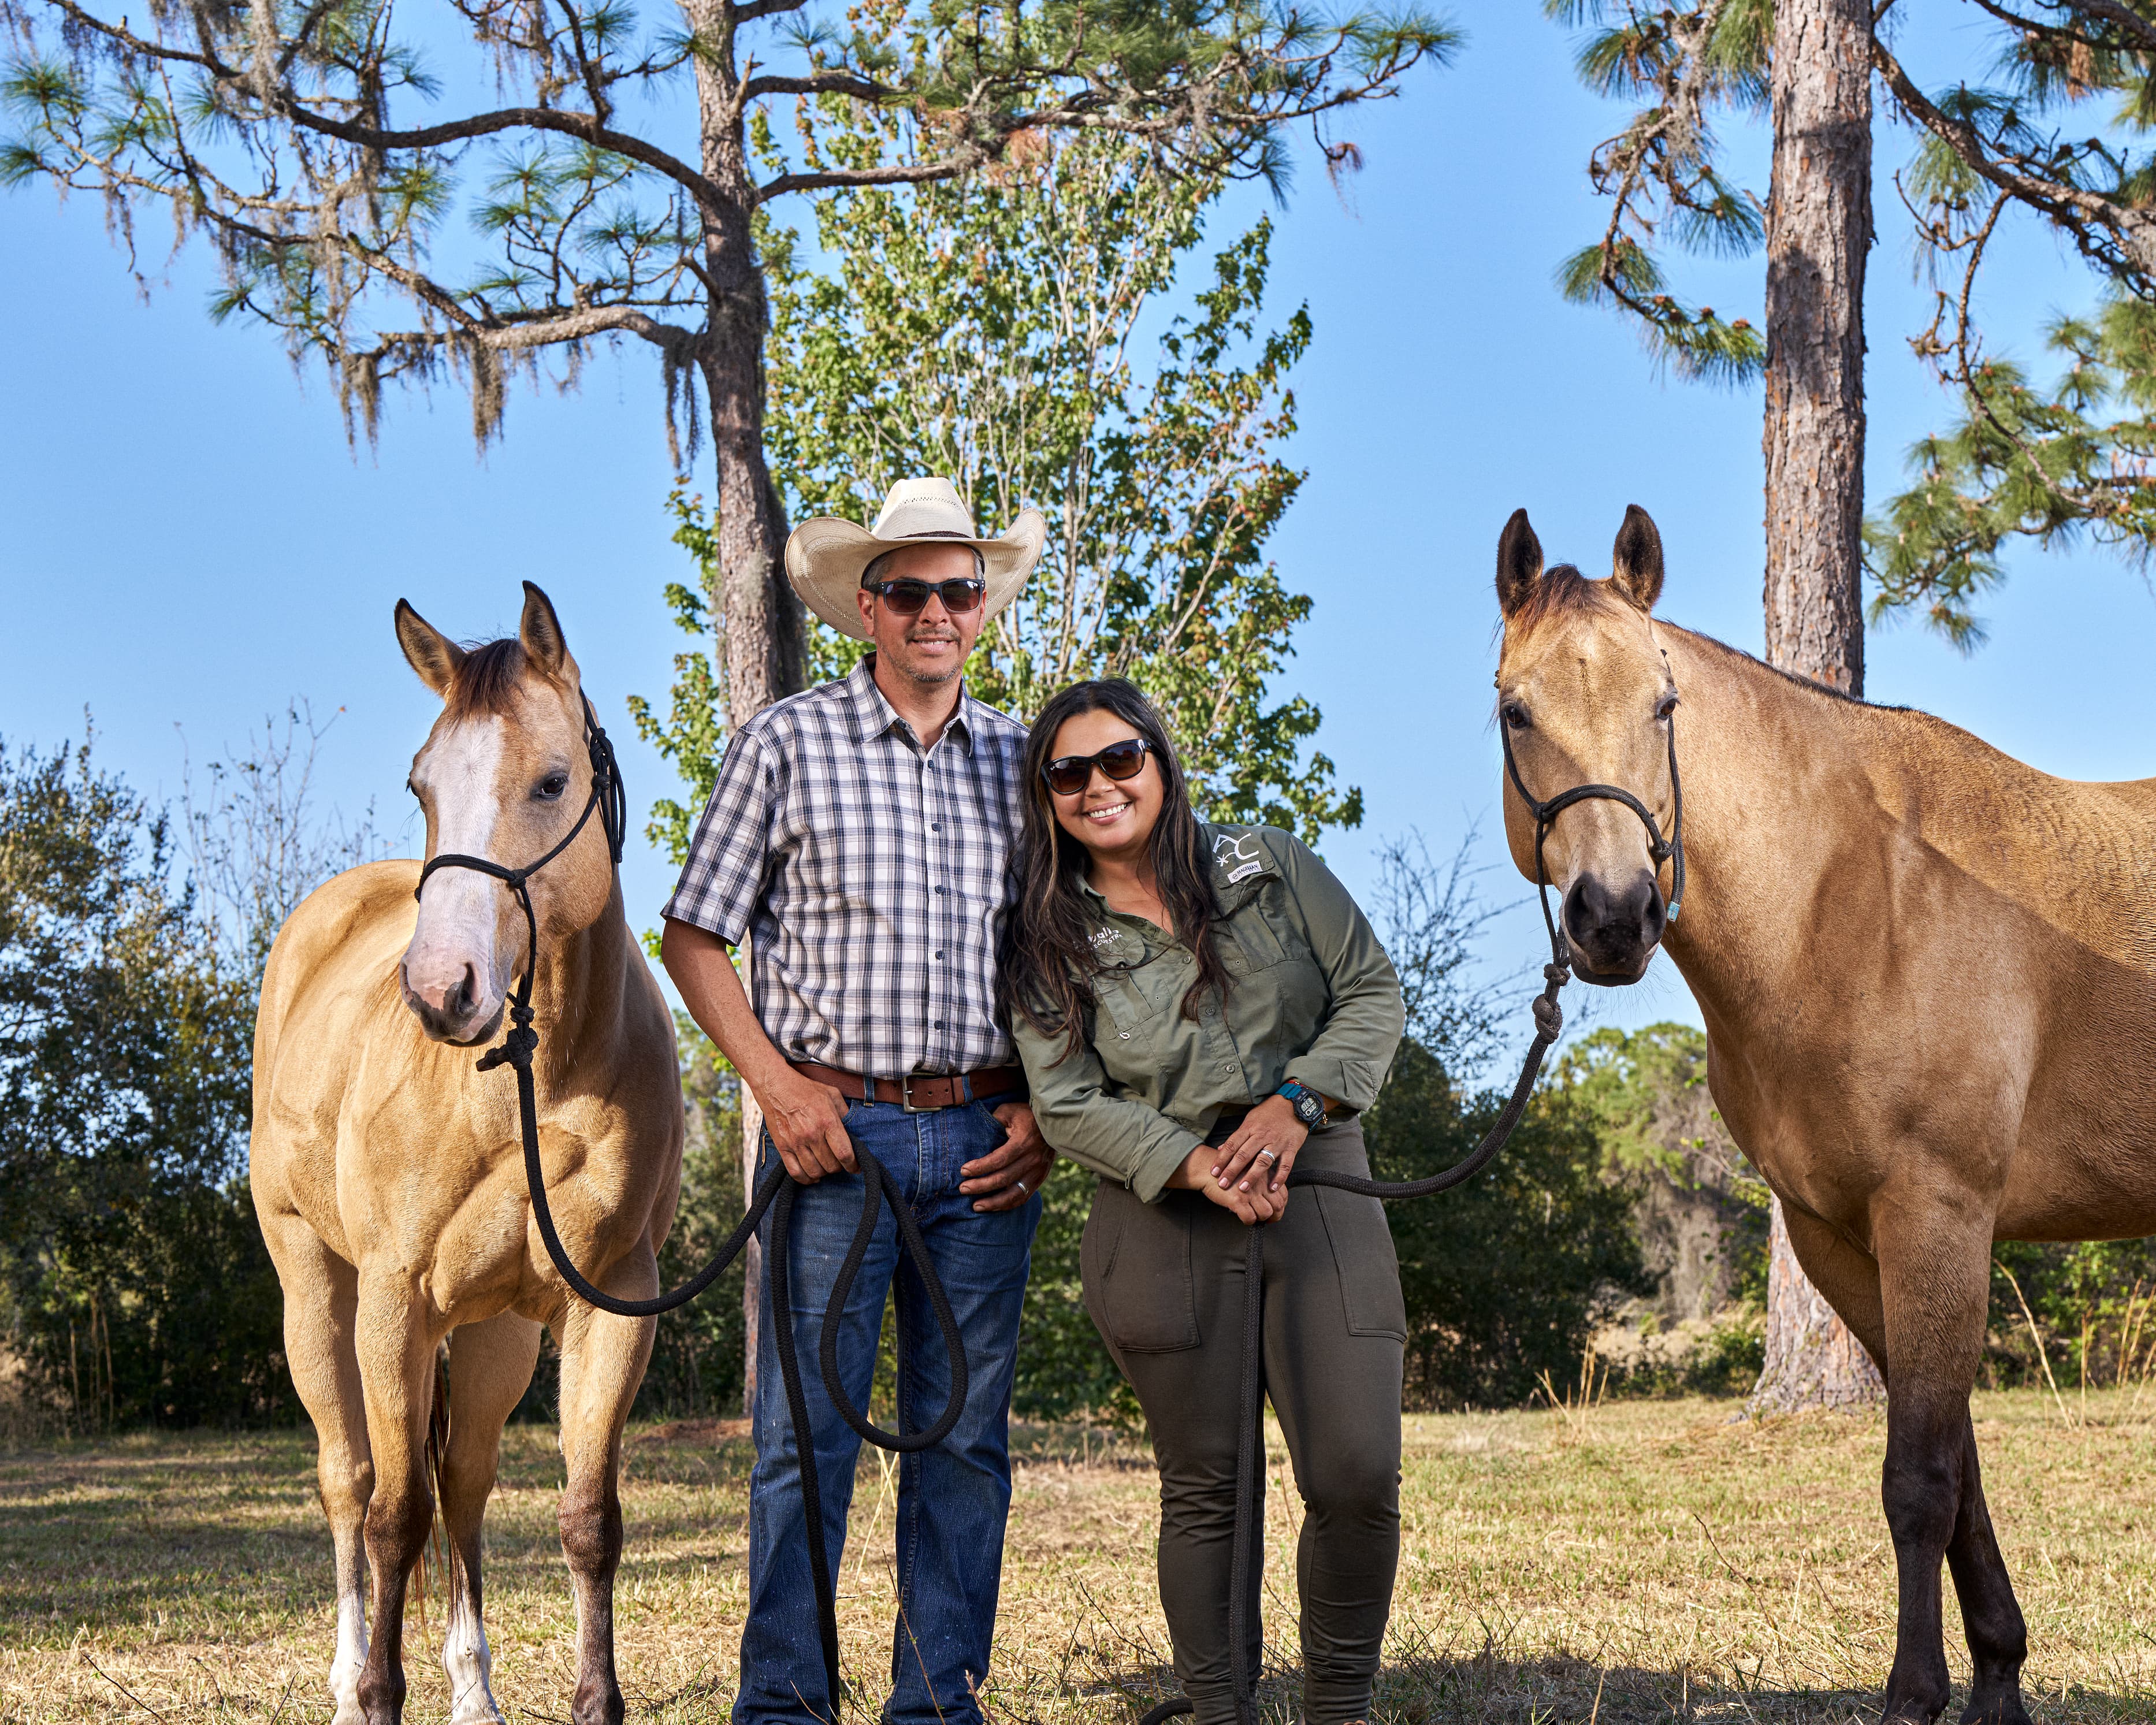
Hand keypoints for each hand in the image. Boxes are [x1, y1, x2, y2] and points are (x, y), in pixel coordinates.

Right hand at [755, 1065, 856, 1182]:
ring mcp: (795, 1142)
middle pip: (830, 1165)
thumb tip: (855, 1131)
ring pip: (814, 1171)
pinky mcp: (782, 1147)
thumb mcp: (832, 1094)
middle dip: (839, 1167)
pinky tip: (812, 1175)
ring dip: (823, 1172)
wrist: (776, 1086)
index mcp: (827, 1121)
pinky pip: (795, 1172)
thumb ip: (845, 1113)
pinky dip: (805, 1179)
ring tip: (826, 1166)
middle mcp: (811, 1134)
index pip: (844, 1153)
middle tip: (839, 1162)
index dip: (853, 1165)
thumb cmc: (806, 1089)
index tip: (856, 1167)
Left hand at [961, 1102, 1053, 1212]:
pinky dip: (1007, 1204)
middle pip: (1003, 1179)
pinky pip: (1023, 1197)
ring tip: (975, 1206)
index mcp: (1023, 1142)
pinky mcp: (1040, 1179)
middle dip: (980, 1186)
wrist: (1055, 1122)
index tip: (963, 1171)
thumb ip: (993, 1120)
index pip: (998, 1159)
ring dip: (993, 1202)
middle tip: (963, 1189)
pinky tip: (993, 1206)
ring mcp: (1038, 1172)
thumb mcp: (1009, 1111)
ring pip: (1014, 1194)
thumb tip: (976, 1132)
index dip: (980, 1167)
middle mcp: (1032, 1159)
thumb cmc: (1027, 1115)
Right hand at [1167, 1144, 1282, 1225]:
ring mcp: (1249, 1191)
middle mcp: (1260, 1182)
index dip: (1280, 1206)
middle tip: (1268, 1219)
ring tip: (1253, 1217)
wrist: (1206, 1168)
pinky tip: (1242, 1217)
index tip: (1275, 1210)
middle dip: (1275, 1216)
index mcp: (1264, 1174)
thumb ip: (1261, 1179)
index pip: (1283, 1194)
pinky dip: (1248, 1221)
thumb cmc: (1226, 1169)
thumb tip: (1269, 1195)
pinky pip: (1250, 1217)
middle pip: (1278, 1205)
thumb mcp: (1249, 1169)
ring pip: (1266, 1212)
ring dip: (1261, 1218)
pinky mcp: (1238, 1200)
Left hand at [1211, 1095, 1309, 1197]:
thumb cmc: (1270, 1112)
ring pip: (1263, 1160)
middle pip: (1244, 1154)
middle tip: (1223, 1183)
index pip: (1232, 1144)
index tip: (1214, 1171)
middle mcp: (1262, 1135)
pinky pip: (1285, 1165)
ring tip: (1243, 1188)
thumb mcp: (1250, 1119)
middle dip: (1232, 1170)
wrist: (1294, 1104)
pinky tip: (1272, 1188)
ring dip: (1252, 1175)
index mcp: (1250, 1128)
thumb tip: (1220, 1149)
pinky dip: (1279, 1177)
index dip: (1222, 1159)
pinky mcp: (1291, 1148)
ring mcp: (1277, 1142)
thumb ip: (1237, 1136)